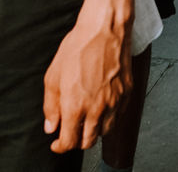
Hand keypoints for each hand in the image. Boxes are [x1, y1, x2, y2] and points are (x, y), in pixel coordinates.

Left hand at [42, 10, 131, 153]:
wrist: (105, 29)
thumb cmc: (79, 47)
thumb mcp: (53, 76)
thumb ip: (51, 105)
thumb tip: (51, 125)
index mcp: (75, 106)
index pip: (69, 141)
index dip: (60, 146)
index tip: (56, 143)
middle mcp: (97, 109)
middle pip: (88, 142)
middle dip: (77, 141)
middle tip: (70, 133)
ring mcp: (114, 102)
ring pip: (105, 132)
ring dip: (94, 131)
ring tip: (86, 121)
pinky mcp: (127, 93)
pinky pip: (118, 116)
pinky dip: (109, 119)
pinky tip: (101, 109)